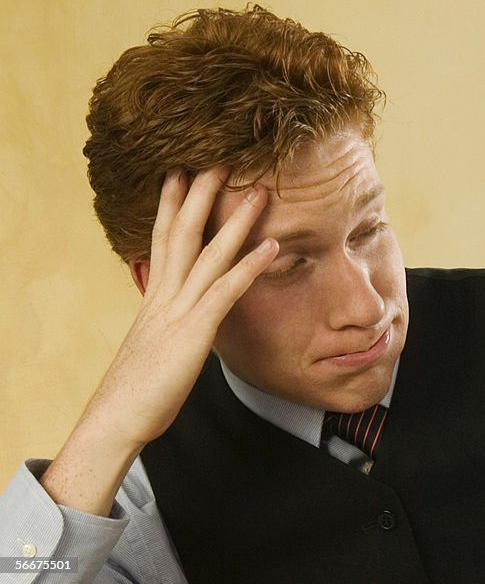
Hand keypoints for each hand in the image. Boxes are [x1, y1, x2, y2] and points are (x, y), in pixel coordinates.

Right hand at [41, 168, 278, 514]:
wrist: (114, 423)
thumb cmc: (135, 391)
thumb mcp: (152, 344)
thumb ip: (166, 321)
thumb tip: (179, 315)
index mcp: (154, 297)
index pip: (162, 238)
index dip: (171, 203)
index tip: (179, 172)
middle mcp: (164, 295)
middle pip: (182, 232)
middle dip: (201, 194)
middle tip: (220, 159)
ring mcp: (179, 311)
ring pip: (209, 253)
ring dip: (236, 220)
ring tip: (260, 192)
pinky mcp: (194, 332)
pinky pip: (226, 291)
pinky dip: (249, 265)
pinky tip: (271, 245)